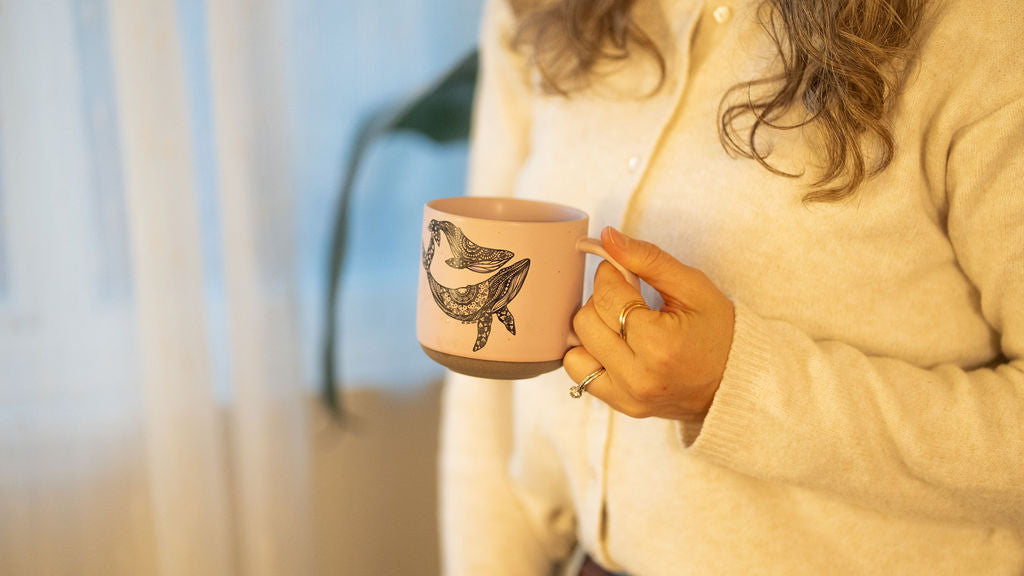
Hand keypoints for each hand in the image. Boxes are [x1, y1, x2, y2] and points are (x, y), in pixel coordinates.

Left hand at [564, 227, 734, 419]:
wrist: (737, 382)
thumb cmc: (721, 332)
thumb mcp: (693, 287)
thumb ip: (648, 259)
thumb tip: (608, 237)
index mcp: (658, 344)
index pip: (606, 295)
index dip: (610, 274)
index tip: (624, 272)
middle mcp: (638, 376)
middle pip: (585, 322)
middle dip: (602, 301)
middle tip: (628, 298)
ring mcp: (628, 396)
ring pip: (574, 351)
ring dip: (593, 330)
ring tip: (622, 325)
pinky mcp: (623, 406)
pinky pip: (580, 375)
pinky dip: (590, 356)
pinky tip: (615, 346)